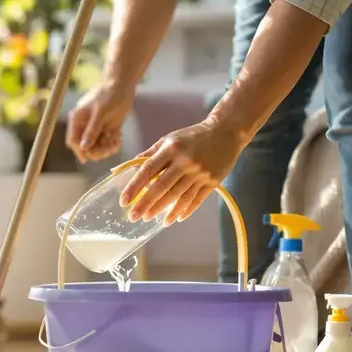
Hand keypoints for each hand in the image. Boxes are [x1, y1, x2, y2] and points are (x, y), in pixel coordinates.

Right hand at [66, 82, 132, 162]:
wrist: (122, 85)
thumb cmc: (110, 95)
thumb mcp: (101, 113)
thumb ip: (92, 130)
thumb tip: (83, 147)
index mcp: (77, 119)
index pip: (74, 141)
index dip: (79, 151)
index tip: (88, 158)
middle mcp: (85, 125)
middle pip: (86, 147)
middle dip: (97, 150)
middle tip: (110, 147)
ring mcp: (96, 128)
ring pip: (97, 147)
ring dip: (106, 148)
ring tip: (116, 142)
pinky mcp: (106, 129)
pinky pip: (106, 143)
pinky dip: (112, 144)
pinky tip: (119, 139)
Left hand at [119, 119, 244, 223]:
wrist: (226, 132)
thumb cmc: (192, 137)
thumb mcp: (169, 139)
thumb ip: (150, 154)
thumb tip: (127, 168)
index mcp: (171, 148)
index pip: (148, 170)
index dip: (134, 187)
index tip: (124, 201)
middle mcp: (185, 161)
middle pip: (161, 187)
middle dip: (146, 204)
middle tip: (134, 216)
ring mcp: (200, 172)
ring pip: (178, 196)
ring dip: (162, 210)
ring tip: (150, 218)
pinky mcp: (213, 181)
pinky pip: (196, 200)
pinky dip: (184, 210)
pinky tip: (173, 219)